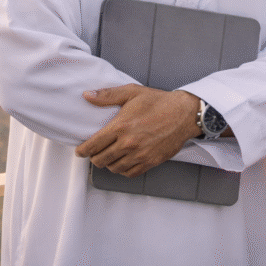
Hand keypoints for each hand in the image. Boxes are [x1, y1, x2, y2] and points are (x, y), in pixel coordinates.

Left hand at [75, 85, 200, 176]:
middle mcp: (128, 143)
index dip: (82, 151)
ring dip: (109, 164)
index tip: (81, 151)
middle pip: (101, 160)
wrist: (184, 113)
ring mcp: (140, 155)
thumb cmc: (159, 102)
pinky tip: (124, 162)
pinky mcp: (150, 161)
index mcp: (120, 126)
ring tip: (110, 156)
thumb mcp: (132, 92)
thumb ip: (108, 95)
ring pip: (114, 168)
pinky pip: (130, 173)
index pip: (93, 145)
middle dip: (95, 157)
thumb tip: (87, 95)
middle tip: (96, 152)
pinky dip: (123, 170)